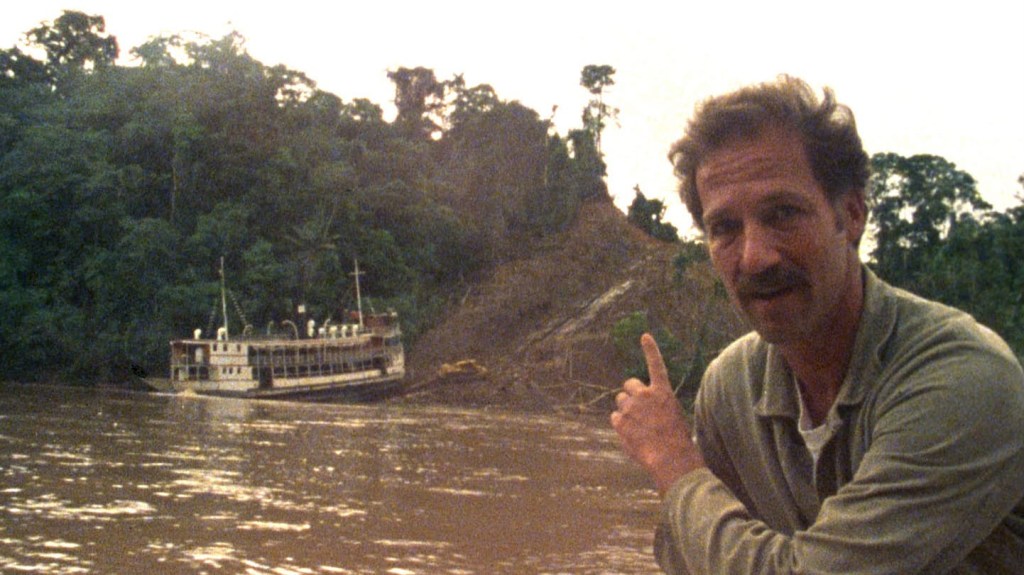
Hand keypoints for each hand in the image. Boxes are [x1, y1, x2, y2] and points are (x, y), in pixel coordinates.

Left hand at [611, 333, 704, 494]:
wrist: (670, 457)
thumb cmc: (677, 440)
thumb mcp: (674, 415)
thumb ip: (659, 405)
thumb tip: (648, 409)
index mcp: (663, 392)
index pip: (656, 365)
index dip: (650, 349)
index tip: (644, 336)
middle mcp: (645, 394)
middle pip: (629, 384)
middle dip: (631, 393)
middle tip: (638, 409)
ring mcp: (631, 407)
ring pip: (620, 400)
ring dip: (626, 408)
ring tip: (638, 425)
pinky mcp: (620, 420)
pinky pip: (615, 417)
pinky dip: (621, 424)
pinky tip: (632, 435)